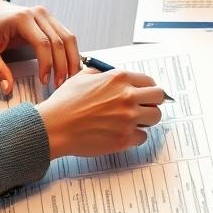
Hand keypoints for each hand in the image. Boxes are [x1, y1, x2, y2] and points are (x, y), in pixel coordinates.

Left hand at [0, 0, 79, 95]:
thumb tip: (7, 89)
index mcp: (22, 19)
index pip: (43, 43)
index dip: (47, 64)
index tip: (44, 81)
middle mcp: (38, 13)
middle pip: (59, 40)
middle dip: (63, 65)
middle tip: (59, 84)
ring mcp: (46, 15)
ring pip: (68, 37)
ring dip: (72, 58)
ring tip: (70, 77)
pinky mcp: (49, 19)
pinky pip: (65, 35)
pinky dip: (70, 51)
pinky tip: (70, 65)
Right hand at [34, 67, 166, 158]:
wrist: (54, 127)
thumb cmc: (65, 103)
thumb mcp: (83, 76)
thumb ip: (104, 74)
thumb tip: (115, 76)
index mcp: (119, 79)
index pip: (150, 81)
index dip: (148, 89)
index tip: (146, 95)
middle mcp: (127, 96)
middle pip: (159, 98)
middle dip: (153, 103)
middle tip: (144, 108)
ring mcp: (128, 118)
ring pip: (155, 118)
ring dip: (146, 120)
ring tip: (133, 122)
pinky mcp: (124, 138)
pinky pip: (142, 137)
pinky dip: (134, 137)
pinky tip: (122, 134)